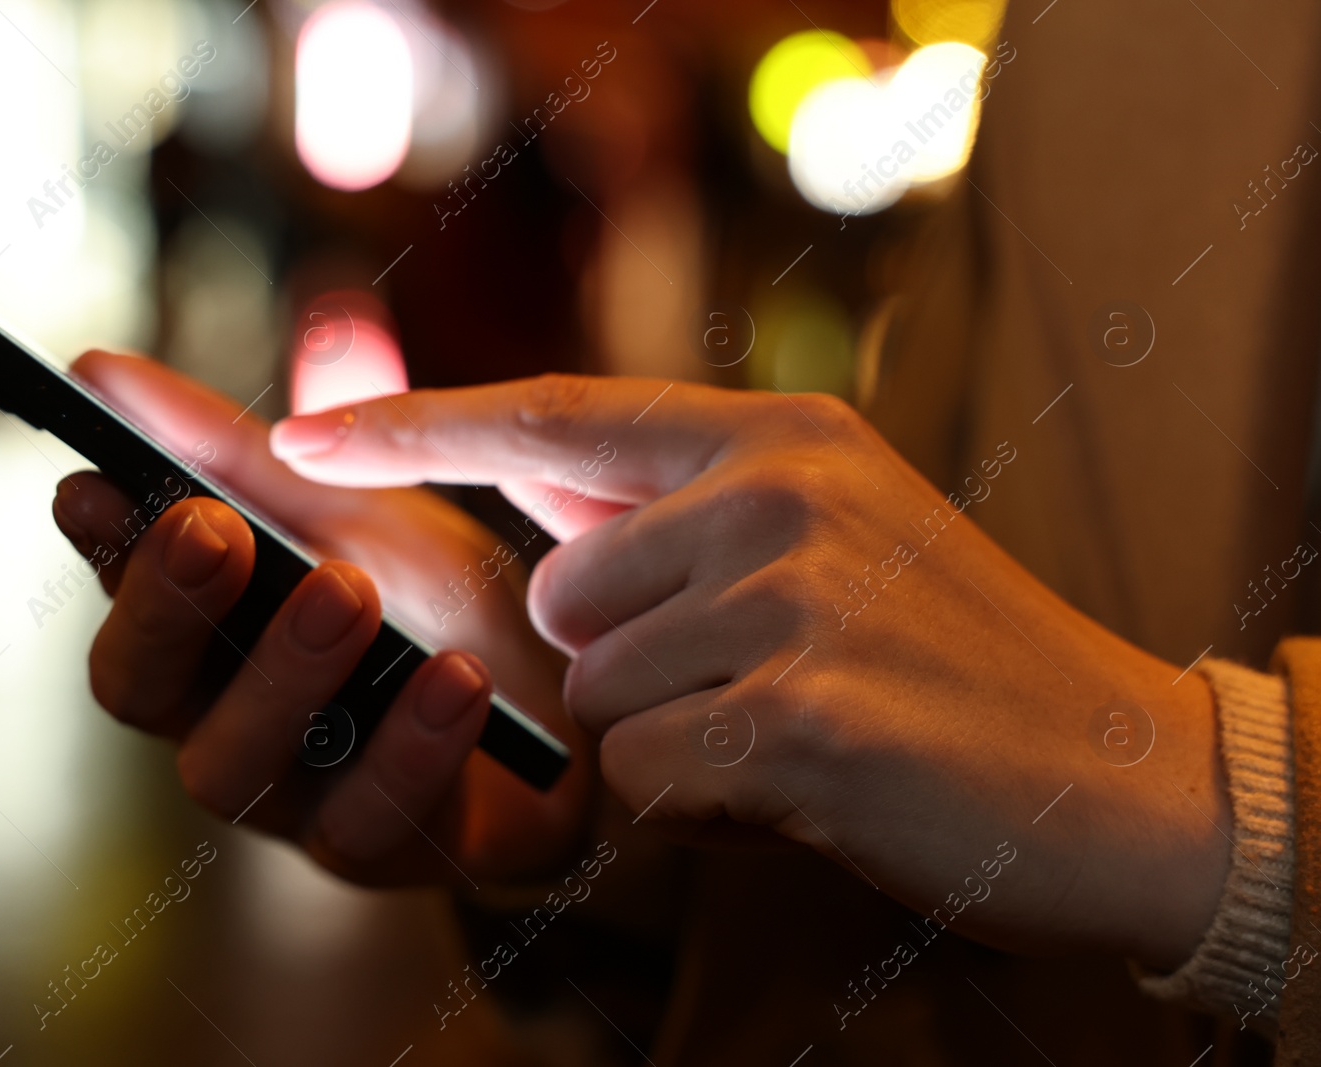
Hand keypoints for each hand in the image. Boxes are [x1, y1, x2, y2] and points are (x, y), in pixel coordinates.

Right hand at [51, 353, 592, 886]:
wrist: (581, 705)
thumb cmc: (439, 605)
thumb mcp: (348, 509)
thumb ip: (233, 453)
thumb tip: (98, 367)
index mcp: (209, 635)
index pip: (121, 593)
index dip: (101, 543)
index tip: (93, 479)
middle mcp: (225, 721)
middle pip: (143, 690)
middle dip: (171, 606)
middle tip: (214, 526)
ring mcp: (298, 799)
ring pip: (237, 767)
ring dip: (286, 672)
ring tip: (348, 588)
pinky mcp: (389, 852)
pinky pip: (371, 822)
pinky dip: (412, 746)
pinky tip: (456, 677)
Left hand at [268, 374, 1231, 969]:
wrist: (1114, 767)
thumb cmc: (945, 655)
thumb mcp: (827, 531)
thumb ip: (671, 504)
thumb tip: (522, 478)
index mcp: (778, 436)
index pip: (553, 411)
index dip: (414, 425)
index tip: (298, 433)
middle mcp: (779, 492)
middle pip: (562, 595)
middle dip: (623, 663)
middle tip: (754, 684)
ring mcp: (793, 596)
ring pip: (598, 694)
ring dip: (669, 736)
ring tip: (794, 730)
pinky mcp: (799, 711)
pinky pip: (644, 774)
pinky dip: (699, 804)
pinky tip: (804, 786)